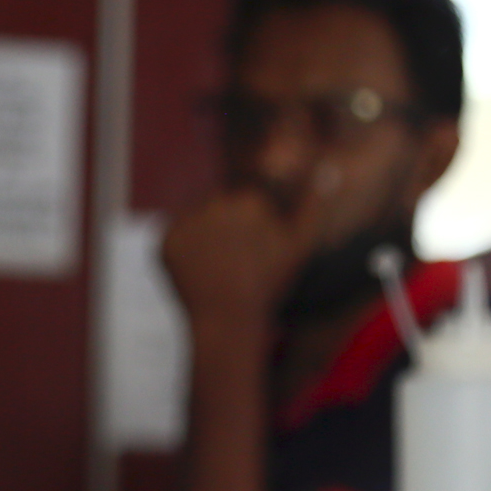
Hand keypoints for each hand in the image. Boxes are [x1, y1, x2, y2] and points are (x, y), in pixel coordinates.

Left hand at [161, 169, 338, 329]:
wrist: (228, 320)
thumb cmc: (268, 284)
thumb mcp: (299, 244)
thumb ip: (313, 203)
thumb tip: (326, 169)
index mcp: (250, 199)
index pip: (244, 198)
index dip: (249, 223)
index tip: (251, 247)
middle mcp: (216, 202)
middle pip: (217, 204)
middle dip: (224, 225)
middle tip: (231, 260)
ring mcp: (187, 220)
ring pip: (195, 218)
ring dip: (202, 234)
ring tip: (215, 265)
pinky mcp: (164, 239)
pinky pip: (175, 236)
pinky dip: (182, 250)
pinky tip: (198, 270)